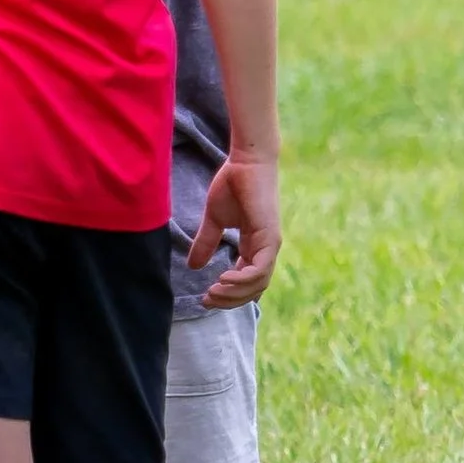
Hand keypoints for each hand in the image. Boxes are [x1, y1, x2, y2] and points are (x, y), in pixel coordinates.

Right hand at [188, 154, 279, 302]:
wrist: (246, 161)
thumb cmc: (233, 184)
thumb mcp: (214, 219)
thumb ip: (206, 242)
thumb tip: (193, 266)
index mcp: (255, 247)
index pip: (247, 282)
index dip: (228, 294)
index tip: (205, 297)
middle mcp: (266, 249)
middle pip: (253, 289)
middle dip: (230, 300)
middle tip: (207, 301)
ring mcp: (270, 245)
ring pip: (258, 284)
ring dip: (234, 293)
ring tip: (212, 292)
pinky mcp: (270, 237)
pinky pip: (259, 270)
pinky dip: (242, 279)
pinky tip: (222, 278)